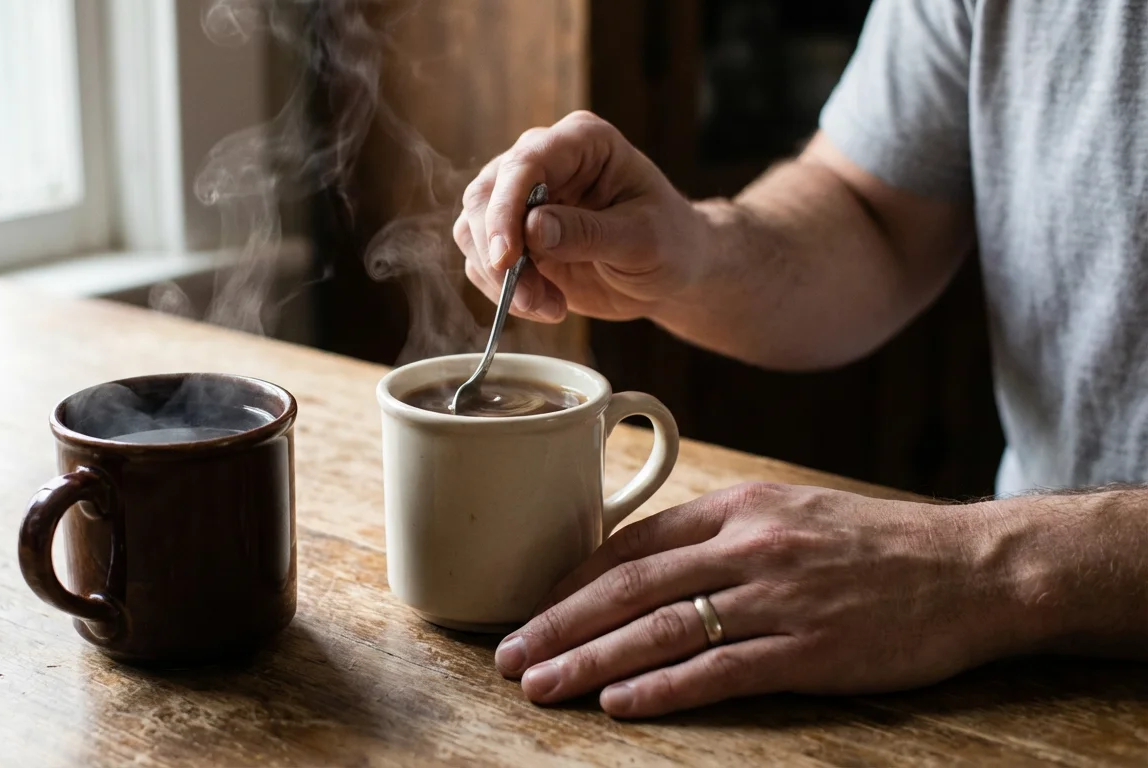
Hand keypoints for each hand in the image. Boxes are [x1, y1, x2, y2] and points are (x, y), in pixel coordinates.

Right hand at [453, 110, 700, 323]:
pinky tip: (545, 305)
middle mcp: (544, 161)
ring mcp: (522, 198)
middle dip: (497, 253)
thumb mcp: (643, 240)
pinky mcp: (512, 236)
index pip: (524, 163)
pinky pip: (482, 260)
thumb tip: (532, 228)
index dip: (505, 209)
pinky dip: (502, 291)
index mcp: (582, 142)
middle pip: (484, 195)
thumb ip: (590, 233)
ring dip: (499, 278)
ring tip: (547, 305)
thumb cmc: (670, 243)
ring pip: (472, 229)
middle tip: (528, 298)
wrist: (670, 272)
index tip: (506, 258)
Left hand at [492, 483, 1040, 717]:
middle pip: (629, 587)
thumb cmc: (873, 544)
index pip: (633, 544)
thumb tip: (641, 562)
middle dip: (559, 624)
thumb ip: (719, 532)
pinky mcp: (811, 648)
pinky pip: (721, 669)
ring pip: (661, 630)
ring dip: (591, 661)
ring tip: (541, 686)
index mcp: (739, 508)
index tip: (530, 607)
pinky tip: (620, 703)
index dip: (572, 579)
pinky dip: (663, 688)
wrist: (971, 569)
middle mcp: (750, 546)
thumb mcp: (790, 512)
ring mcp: (779, 597)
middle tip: (508, 656)